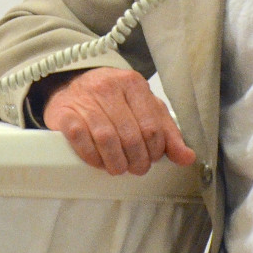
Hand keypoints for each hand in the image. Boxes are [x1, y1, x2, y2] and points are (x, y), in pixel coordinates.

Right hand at [42, 68, 195, 175]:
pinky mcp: (65, 112)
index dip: (155, 150)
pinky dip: (92, 157)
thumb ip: (166, 131)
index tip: (152, 158)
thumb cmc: (112, 100)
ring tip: (118, 168)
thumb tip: (187, 157)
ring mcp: (85, 98)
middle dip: (137, 160)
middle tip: (136, 167)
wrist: (72, 87)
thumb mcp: (144, 108)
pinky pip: (81, 139)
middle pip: (131, 135)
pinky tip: (98, 161)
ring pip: (107, 139)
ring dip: (116, 162)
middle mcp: (109, 87)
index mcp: (133, 84)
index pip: (152, 125)